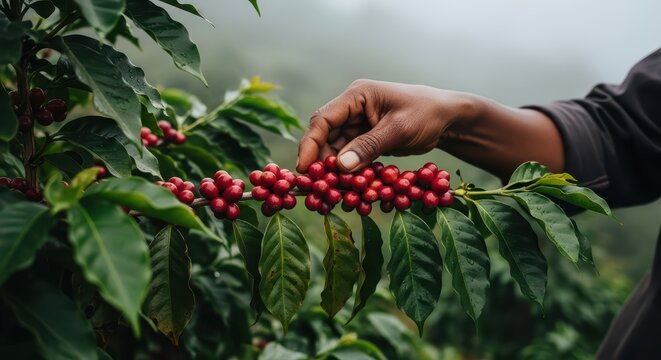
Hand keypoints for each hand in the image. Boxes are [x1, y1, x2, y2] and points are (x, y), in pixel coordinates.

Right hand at [296, 79, 475, 172]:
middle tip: (316, 187)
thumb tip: (341, 166)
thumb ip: (370, 146)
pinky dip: (348, 172)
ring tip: (331, 192)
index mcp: (357, 95)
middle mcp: (352, 109)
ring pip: (335, 149)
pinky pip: (350, 157)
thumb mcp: (399, 129)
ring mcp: (357, 124)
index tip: (305, 169)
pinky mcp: (365, 139)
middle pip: (325, 136)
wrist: (447, 118)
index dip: (311, 144)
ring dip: (333, 170)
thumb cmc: (427, 114)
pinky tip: (347, 188)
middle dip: (320, 161)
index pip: (324, 119)